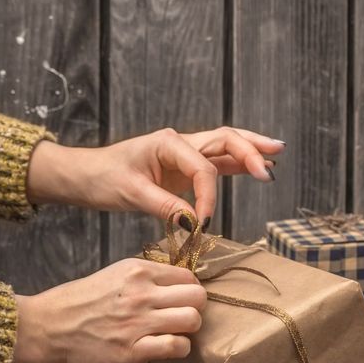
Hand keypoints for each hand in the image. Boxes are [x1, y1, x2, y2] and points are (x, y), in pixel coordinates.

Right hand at [10, 258, 206, 362]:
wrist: (48, 326)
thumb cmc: (78, 301)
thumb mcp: (113, 274)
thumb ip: (144, 277)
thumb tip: (175, 283)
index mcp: (137, 270)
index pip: (188, 275)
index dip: (189, 289)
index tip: (181, 299)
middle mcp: (142, 293)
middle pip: (197, 296)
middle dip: (195, 307)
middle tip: (182, 316)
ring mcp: (138, 322)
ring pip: (193, 320)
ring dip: (189, 329)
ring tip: (175, 332)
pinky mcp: (133, 350)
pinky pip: (177, 347)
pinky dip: (179, 348)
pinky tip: (166, 347)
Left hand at [26, 127, 284, 224]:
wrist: (86, 176)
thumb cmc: (103, 178)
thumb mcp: (130, 193)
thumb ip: (164, 206)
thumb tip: (192, 222)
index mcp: (168, 144)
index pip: (203, 168)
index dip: (208, 196)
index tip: (202, 223)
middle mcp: (180, 143)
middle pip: (225, 140)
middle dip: (249, 152)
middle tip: (270, 168)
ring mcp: (184, 154)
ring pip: (225, 146)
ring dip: (250, 151)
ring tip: (276, 154)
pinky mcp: (184, 169)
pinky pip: (216, 163)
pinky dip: (237, 164)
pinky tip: (256, 167)